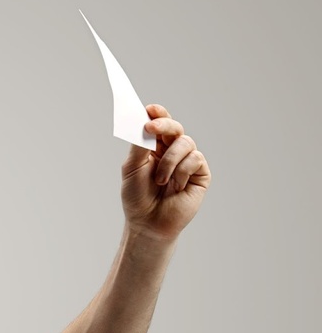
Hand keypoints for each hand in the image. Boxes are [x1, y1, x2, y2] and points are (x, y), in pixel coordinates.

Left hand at [120, 104, 211, 240]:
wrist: (148, 223)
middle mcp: (173, 151)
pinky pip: (195, 159)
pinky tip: (175, 186)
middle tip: (150, 127)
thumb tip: (144, 123)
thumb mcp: (131, 168)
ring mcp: (187, 161)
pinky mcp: (200, 173)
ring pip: (185, 142)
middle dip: (163, 125)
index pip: (159, 124)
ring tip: (160, 181)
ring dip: (169, 161)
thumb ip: (138, 145)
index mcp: (155, 147)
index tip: (149, 109)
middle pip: (174, 127)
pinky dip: (181, 171)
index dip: (157, 114)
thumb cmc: (137, 197)